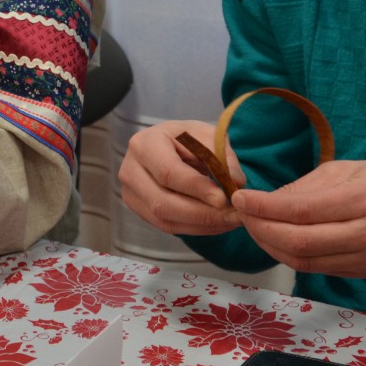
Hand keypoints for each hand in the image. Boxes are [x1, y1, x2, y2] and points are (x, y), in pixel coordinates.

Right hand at [118, 120, 242, 236]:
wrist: (170, 146)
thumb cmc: (188, 139)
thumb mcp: (208, 136)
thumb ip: (223, 156)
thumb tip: (235, 182)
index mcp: (145, 144)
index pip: (168, 172)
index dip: (196, 188)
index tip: (223, 199)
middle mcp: (130, 170)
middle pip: (162, 202)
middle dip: (201, 213)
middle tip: (232, 215)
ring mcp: (131, 193)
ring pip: (164, 220)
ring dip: (201, 225)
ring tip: (230, 221)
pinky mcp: (139, 210)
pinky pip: (167, 227)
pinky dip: (195, 228)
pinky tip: (217, 223)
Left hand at [232, 160, 365, 277]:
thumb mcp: (345, 169)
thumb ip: (304, 188)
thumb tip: (265, 202)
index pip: (303, 211)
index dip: (265, 208)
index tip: (241, 199)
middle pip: (300, 243)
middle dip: (262, 230)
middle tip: (243, 215)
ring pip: (305, 262)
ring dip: (271, 247)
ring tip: (256, 228)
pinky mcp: (364, 273)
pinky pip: (318, 269)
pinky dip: (291, 256)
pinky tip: (279, 240)